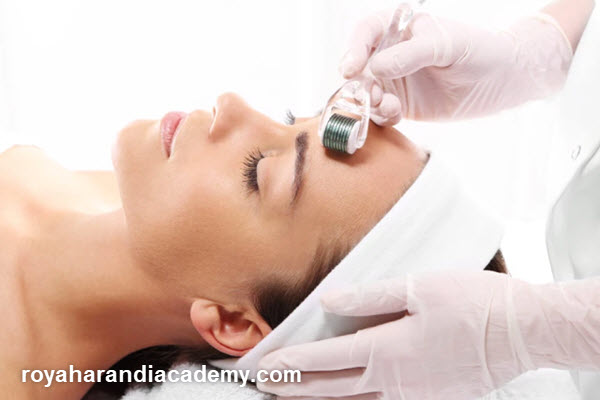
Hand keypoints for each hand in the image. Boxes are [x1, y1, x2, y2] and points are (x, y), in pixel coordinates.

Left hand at [258, 271, 599, 399]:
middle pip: (332, 389)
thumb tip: (330, 300)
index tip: (266, 366)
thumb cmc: (475, 305)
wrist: (522, 332)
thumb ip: (370, 296)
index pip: (326, 360)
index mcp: (388, 350)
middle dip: (295, 388)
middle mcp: (395, 380)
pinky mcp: (431, 398)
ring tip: (295, 398)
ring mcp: (413, 395)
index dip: (292, 363)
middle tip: (267, 387)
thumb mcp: (418, 288)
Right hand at [341, 11, 571, 124]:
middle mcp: (391, 54)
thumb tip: (374, 68)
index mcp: (399, 29)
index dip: (354, 49)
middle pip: (358, 67)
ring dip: (368, 102)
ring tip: (387, 105)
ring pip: (365, 93)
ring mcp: (395, 81)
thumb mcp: (446, 45)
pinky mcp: (402, 105)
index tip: (350, 68)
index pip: (366, 33)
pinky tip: (395, 114)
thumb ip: (410, 54)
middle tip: (367, 95)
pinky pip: (380, 113)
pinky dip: (381, 116)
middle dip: (357, 82)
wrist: (503, 79)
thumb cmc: (479, 49)